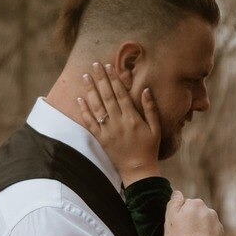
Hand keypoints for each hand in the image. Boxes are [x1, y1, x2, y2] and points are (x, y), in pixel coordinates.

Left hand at [77, 61, 162, 183]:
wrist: (138, 170)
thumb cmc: (149, 148)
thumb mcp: (155, 128)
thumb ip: (150, 108)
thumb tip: (146, 90)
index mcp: (132, 118)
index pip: (121, 93)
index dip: (114, 79)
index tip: (109, 66)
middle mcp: (119, 122)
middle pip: (107, 96)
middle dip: (100, 79)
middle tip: (94, 65)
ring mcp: (108, 131)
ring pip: (97, 107)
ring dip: (90, 90)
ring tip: (85, 76)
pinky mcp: (101, 139)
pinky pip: (90, 123)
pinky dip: (84, 111)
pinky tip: (79, 99)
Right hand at [163, 189, 228, 235]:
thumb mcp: (170, 220)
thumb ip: (173, 204)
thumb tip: (177, 193)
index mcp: (196, 204)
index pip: (184, 205)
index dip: (178, 216)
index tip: (176, 228)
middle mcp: (210, 212)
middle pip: (196, 215)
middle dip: (190, 223)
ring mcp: (218, 226)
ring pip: (204, 226)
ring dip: (199, 233)